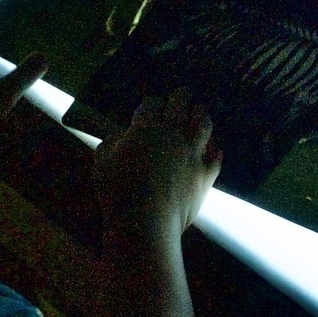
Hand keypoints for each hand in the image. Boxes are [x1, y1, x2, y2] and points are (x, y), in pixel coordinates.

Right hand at [93, 88, 222, 239]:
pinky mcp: (205, 174)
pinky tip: (214, 148)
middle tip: (181, 96)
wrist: (145, 221)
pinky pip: (216, 157)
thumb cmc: (118, 191)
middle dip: (181, 97)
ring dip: (201, 115)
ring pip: (204, 123)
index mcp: (146, 128)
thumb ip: (110, 144)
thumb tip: (117, 136)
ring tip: (199, 113)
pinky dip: (215, 150)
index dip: (151, 104)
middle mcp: (173, 133)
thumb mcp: (101, 163)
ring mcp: (193, 153)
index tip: (150, 107)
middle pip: (181, 103)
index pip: (151, 103)